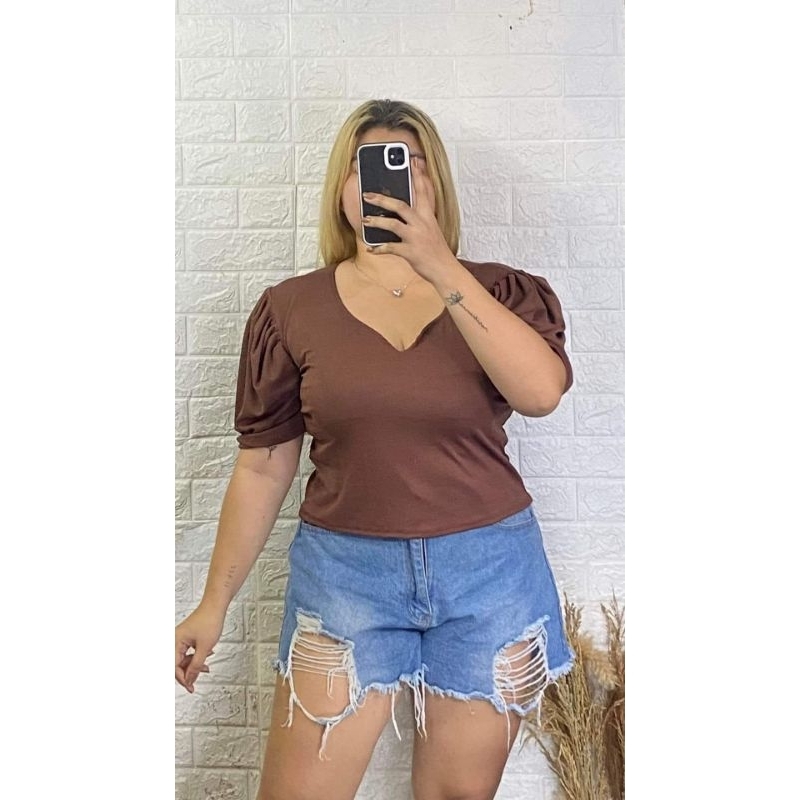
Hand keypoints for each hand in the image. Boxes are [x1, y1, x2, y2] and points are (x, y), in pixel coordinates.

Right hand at [175, 605, 224, 692]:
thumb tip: (190, 679)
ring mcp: (181, 638)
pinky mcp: (187, 637)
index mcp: (175, 642)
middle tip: (196, 682)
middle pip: (177, 664)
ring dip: (194, 665)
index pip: (174, 667)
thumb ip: (196, 665)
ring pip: (184, 659)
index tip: (190, 687)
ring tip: (206, 667)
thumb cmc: (210, 620)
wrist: (216, 606)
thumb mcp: (205, 648)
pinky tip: (206, 656)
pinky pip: (188, 652)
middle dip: (188, 672)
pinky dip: (196, 657)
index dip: (183, 679)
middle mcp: (175, 640)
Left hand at [361, 158, 459, 283]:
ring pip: (393, 224)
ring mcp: (416, 238)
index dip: (418, 175)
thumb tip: (402, 211)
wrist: (445, 270)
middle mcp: (422, 224)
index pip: (423, 191)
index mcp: (427, 216)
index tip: (413, 161)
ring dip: (377, 221)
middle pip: (400, 205)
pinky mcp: (411, 252)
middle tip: (367, 195)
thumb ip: (419, 218)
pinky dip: (379, 248)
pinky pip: (391, 248)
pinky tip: (371, 248)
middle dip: (382, 199)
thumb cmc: (436, 250)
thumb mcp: (431, 229)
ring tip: (365, 220)